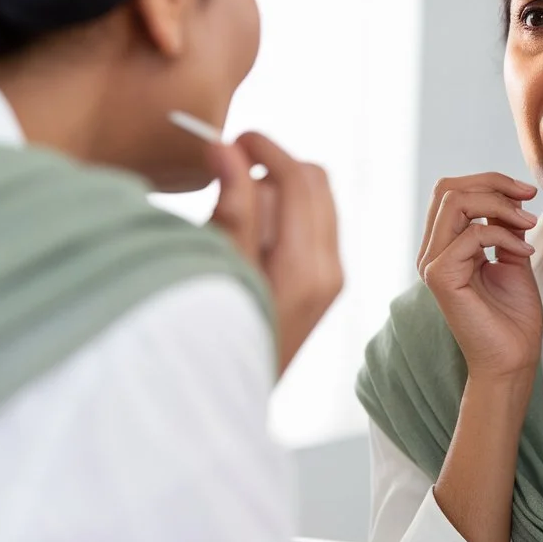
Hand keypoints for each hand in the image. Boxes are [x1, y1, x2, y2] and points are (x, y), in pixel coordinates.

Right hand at [209, 133, 342, 373]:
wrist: (220, 404)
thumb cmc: (212, 338)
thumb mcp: (215, 270)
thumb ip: (229, 208)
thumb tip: (227, 148)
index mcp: (308, 267)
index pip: (300, 180)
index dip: (267, 150)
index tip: (232, 137)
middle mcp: (330, 271)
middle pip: (317, 183)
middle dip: (275, 166)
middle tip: (227, 167)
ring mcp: (330, 280)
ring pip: (316, 202)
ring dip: (279, 190)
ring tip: (231, 207)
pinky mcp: (322, 286)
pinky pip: (312, 227)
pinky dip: (284, 214)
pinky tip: (248, 232)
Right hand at [418, 173, 542, 385]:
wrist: (513, 358)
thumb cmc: (513, 316)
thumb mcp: (512, 256)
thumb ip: (504, 226)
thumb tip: (508, 195)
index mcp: (444, 246)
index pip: (453, 191)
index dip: (491, 182)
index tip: (527, 193)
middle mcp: (432, 252)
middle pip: (449, 188)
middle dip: (493, 184)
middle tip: (528, 198)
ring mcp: (432, 264)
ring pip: (455, 202)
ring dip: (500, 205)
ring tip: (528, 224)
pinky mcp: (440, 276)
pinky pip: (472, 233)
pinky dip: (504, 234)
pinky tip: (525, 252)